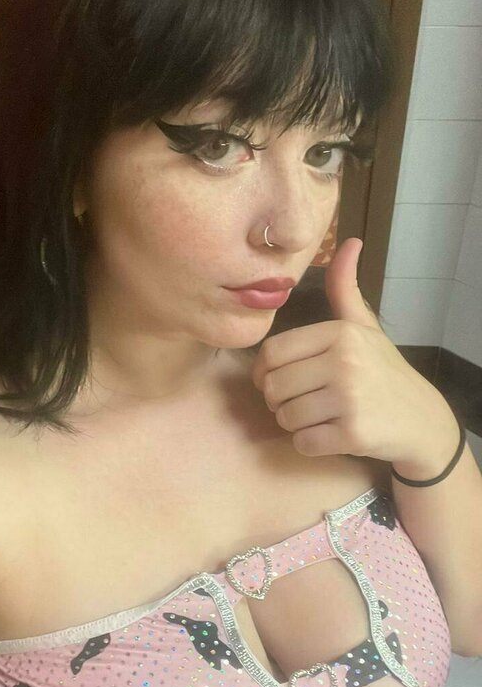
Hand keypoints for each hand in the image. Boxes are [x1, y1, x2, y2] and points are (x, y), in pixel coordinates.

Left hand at [250, 237, 458, 472]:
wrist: (421, 420)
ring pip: (285, 417)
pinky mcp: (352, 433)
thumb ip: (345, 289)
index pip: (272, 353)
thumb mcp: (364, 327)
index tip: (275, 380)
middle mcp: (344, 362)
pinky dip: (309, 444)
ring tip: (317, 416)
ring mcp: (349, 399)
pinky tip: (329, 435)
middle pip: (274, 387)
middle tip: (300, 402)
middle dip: (279, 401)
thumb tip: (350, 242)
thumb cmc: (382, 372)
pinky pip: (303, 443)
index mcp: (340, 333)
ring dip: (293, 424)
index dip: (264, 372)